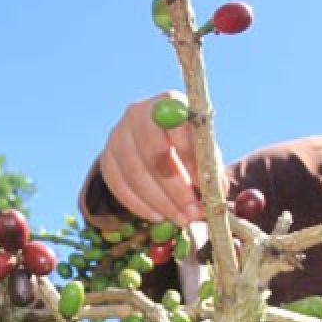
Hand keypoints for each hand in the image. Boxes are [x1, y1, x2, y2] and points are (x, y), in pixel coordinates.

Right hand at [98, 91, 203, 226]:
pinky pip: (119, 186)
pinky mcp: (106, 157)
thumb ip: (209, 167)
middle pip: (154, 153)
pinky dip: (140, 205)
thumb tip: (215, 194)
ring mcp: (117, 135)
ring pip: (136, 174)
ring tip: (181, 219)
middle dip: (176, 189)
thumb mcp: (202, 149)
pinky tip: (158, 216)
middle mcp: (138, 113)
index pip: (177, 127)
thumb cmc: (186, 145)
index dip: (191, 159)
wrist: (151, 140)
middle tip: (193, 213)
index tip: (205, 187)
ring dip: (161, 202)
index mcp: (168, 102)